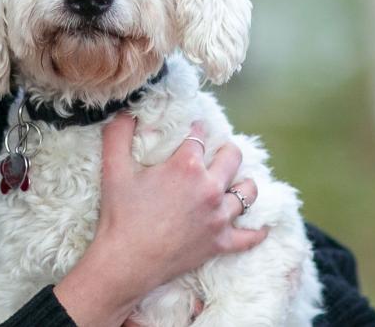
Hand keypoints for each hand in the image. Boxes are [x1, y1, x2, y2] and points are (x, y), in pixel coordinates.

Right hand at [54, 114, 266, 326]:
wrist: (126, 262)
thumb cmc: (120, 215)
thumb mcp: (114, 169)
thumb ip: (118, 134)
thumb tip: (124, 111)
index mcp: (186, 166)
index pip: (200, 136)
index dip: (197, 130)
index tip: (195, 129)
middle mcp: (209, 188)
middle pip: (232, 158)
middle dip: (227, 150)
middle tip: (219, 151)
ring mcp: (218, 217)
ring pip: (247, 193)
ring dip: (244, 184)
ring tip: (237, 181)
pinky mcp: (221, 243)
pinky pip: (250, 236)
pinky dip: (257, 231)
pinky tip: (261, 226)